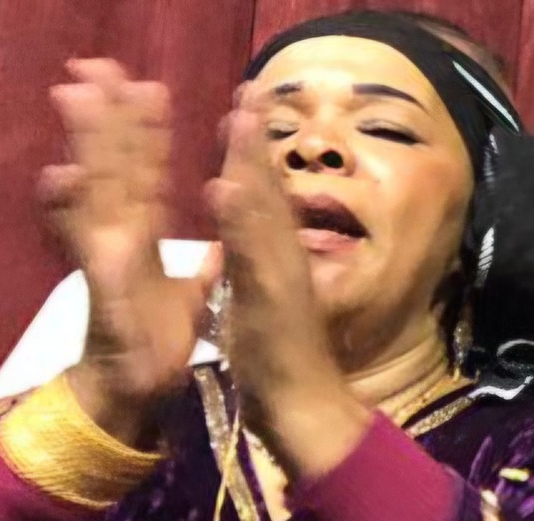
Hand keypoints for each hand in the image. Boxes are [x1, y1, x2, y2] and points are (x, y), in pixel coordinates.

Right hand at [40, 59, 218, 447]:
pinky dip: (74, 217)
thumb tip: (218, 248)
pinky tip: (63, 179)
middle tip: (95, 67)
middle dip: (105, 118)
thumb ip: (202, 270)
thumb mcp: (191, 301)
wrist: (137, 395)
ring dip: (85, 145)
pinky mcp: (104, 292)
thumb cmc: (159, 348)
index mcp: (143, 241)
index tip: (146, 89)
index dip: (146, 135)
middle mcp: (119, 243)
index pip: (145, 176)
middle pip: (111, 169)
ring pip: (94, 192)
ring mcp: (106, 264)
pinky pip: (88, 251)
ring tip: (76, 100)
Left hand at [203, 88, 362, 478]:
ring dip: (250, 164)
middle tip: (246, 89)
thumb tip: (246, 254)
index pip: (261, 202)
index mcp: (275, 267)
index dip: (249, 156)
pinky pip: (250, 256)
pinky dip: (239, 220)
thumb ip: (256, 280)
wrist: (309, 418)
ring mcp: (281, 281)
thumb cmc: (283, 374)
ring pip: (263, 214)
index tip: (239, 112)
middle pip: (267, 194)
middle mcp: (284, 264)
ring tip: (238, 117)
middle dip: (252, 142)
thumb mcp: (260, 314)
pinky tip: (225, 187)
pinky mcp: (272, 304)